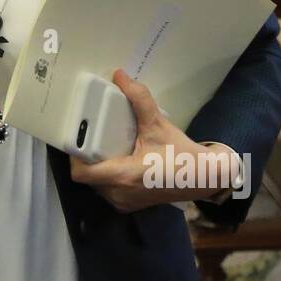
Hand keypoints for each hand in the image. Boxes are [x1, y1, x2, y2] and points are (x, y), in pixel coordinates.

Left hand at [69, 69, 217, 212]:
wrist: (205, 178)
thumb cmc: (181, 153)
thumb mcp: (158, 124)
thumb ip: (139, 99)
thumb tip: (119, 76)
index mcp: (124, 177)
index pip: (82, 173)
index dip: (75, 154)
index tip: (80, 135)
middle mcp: (119, 194)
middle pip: (87, 175)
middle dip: (88, 155)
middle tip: (93, 134)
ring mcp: (124, 203)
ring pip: (96, 183)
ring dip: (98, 165)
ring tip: (104, 145)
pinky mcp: (129, 205)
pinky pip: (107, 189)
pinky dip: (108, 174)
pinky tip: (117, 158)